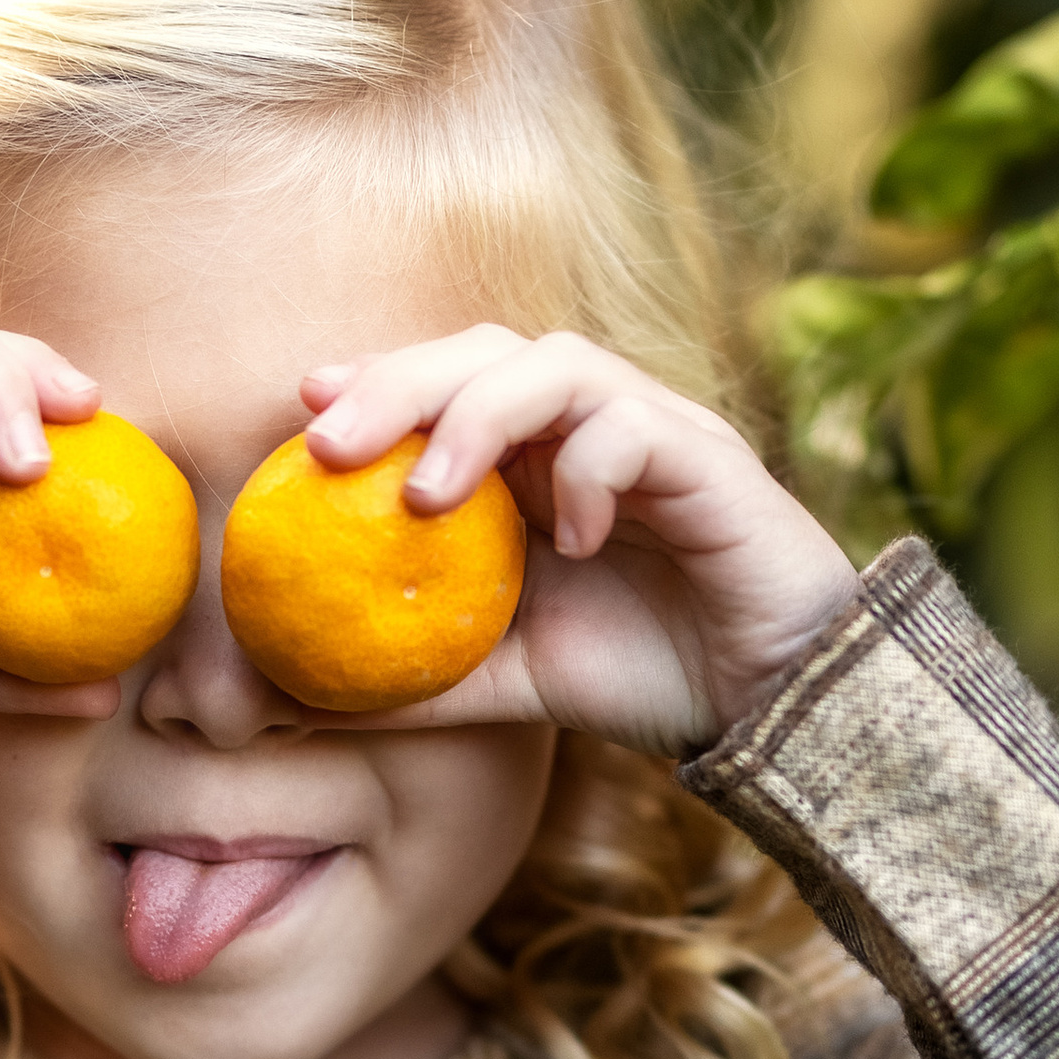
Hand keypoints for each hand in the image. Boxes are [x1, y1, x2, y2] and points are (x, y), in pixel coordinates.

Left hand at [298, 326, 859, 752]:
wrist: (771, 707)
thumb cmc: (642, 675)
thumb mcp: (503, 681)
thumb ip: (412, 676)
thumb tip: (287, 703)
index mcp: (536, 455)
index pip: (447, 381)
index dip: (378, 379)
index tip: (304, 412)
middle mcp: (590, 424)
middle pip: (485, 351)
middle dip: (400, 382)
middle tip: (329, 444)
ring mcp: (653, 432)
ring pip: (558, 366)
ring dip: (479, 416)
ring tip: (428, 495)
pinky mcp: (711, 462)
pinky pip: (636, 429)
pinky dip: (587, 473)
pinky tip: (570, 541)